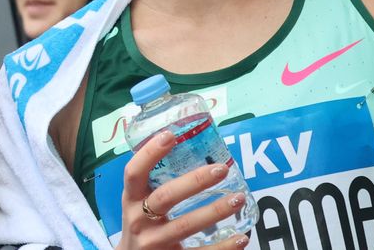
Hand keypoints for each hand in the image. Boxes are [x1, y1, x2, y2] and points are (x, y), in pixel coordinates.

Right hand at [116, 131, 249, 249]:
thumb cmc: (141, 224)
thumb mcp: (138, 203)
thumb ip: (154, 183)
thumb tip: (186, 146)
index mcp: (131, 199)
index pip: (134, 172)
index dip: (150, 153)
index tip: (170, 135)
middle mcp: (139, 220)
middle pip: (165, 197)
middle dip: (194, 181)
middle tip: (221, 169)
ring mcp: (154, 242)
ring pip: (185, 225)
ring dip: (215, 211)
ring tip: (238, 198)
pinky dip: (223, 247)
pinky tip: (241, 238)